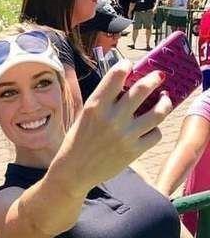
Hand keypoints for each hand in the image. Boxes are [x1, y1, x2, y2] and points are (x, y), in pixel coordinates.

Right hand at [56, 61, 170, 196]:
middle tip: (158, 77)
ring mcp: (125, 135)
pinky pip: (155, 134)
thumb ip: (102, 102)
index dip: (126, 66)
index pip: (116, 75)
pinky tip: (151, 127)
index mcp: (95, 106)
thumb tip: (124, 86)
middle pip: (142, 89)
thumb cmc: (76, 142)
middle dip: (154, 79)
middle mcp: (112, 118)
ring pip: (157, 112)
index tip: (129, 66)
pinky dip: (155, 129)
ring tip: (164, 99)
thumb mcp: (84, 117)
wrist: (73, 172)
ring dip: (164, 102)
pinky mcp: (134, 151)